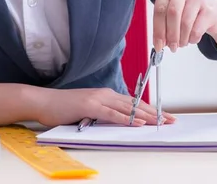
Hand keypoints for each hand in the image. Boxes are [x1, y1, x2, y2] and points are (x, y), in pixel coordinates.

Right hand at [32, 87, 175, 127]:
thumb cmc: (64, 108)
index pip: (133, 103)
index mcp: (105, 95)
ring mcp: (98, 98)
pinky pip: (112, 114)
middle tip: (171, 120)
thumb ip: (103, 114)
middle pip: (135, 104)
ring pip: (127, 108)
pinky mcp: (90, 106)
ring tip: (161, 122)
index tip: (165, 117)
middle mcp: (105, 94)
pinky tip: (138, 123)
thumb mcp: (88, 111)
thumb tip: (118, 122)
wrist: (45, 102)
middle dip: (155, 113)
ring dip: (146, 116)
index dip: (150, 110)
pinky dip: (126, 119)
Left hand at [153, 0, 216, 52]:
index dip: (158, 30)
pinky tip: (192, 39)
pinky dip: (192, 38)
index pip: (159, 10)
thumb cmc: (189, 13)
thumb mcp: (173, 14)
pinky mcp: (209, 8)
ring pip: (185, 23)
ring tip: (182, 44)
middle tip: (172, 47)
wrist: (216, 11)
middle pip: (172, 14)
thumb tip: (159, 44)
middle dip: (170, 35)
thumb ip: (164, 26)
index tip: (158, 45)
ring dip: (182, 39)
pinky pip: (197, 29)